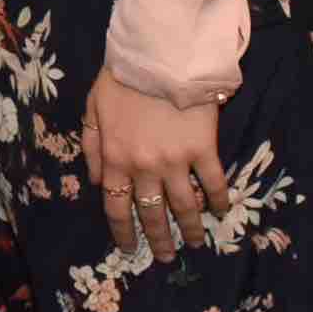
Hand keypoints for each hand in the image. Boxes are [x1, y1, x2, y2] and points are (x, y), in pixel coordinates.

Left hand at [85, 74, 226, 263]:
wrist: (159, 54)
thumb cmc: (122, 77)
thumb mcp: (92, 108)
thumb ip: (91, 146)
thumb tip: (94, 181)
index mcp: (114, 159)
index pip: (116, 207)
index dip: (122, 232)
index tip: (128, 249)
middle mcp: (143, 167)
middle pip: (151, 214)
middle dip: (158, 240)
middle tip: (164, 258)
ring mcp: (175, 160)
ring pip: (185, 207)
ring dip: (189, 230)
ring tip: (194, 244)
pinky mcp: (203, 149)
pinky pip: (214, 183)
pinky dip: (219, 200)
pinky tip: (221, 211)